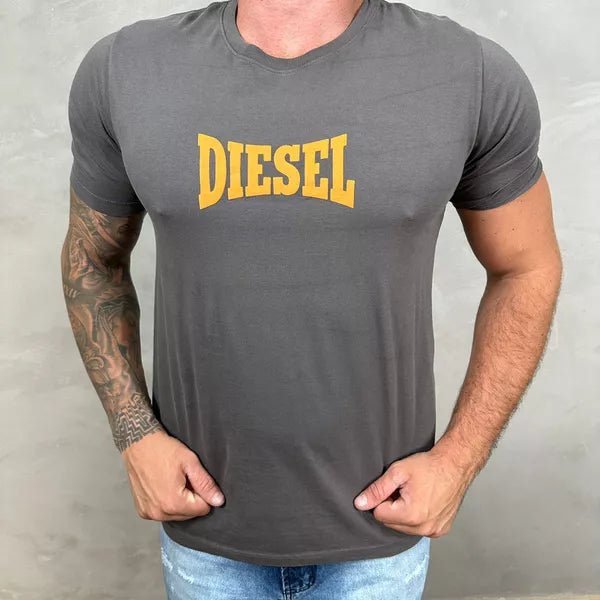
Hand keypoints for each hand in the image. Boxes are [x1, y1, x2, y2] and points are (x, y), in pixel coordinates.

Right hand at [122, 430, 224, 521]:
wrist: (138, 444)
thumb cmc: (163, 450)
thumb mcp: (190, 462)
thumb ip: (206, 484)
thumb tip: (218, 501)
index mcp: (173, 503)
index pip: (203, 509)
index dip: (203, 493)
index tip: (193, 479)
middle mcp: (159, 513)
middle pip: (190, 514)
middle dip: (191, 498)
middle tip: (183, 478)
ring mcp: (149, 513)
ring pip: (177, 515)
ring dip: (179, 502)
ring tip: (172, 481)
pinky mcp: (142, 511)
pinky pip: (163, 513)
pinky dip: (166, 503)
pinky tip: (162, 486)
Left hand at [353, 447, 474, 537]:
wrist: (455, 464)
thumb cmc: (429, 466)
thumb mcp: (398, 472)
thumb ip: (377, 489)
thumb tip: (360, 504)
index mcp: (411, 515)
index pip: (379, 514)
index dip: (382, 499)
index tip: (393, 488)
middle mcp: (424, 528)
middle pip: (391, 523)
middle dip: (393, 507)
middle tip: (404, 490)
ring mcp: (434, 531)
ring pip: (404, 527)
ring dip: (404, 514)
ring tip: (415, 494)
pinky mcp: (440, 530)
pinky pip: (419, 529)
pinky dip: (417, 518)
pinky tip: (424, 502)